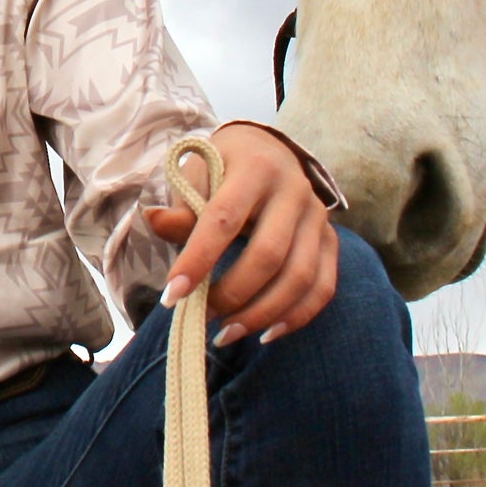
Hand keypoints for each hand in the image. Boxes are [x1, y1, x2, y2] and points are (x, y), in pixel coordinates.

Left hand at [144, 122, 340, 347]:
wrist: (267, 152)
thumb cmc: (222, 169)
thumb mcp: (197, 176)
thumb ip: (182, 206)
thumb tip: (155, 222)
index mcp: (255, 168)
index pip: (225, 218)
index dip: (198, 258)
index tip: (171, 295)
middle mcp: (294, 190)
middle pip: (268, 255)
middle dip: (232, 294)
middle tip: (202, 317)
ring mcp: (317, 217)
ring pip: (300, 277)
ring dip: (262, 313)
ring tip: (226, 333)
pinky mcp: (330, 240)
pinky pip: (323, 287)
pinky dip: (296, 316)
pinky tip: (265, 334)